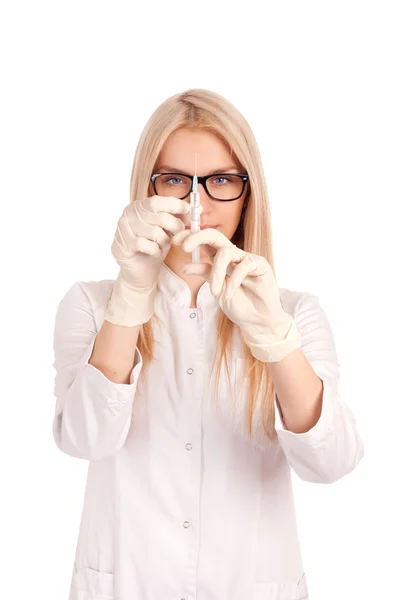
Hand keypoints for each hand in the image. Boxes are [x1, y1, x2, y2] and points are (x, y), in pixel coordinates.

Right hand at [105, 195, 189, 326]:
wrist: (141, 271)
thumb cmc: (155, 247)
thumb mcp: (169, 230)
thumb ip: (180, 218)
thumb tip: (200, 208)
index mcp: (139, 206)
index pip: (158, 201)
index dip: (175, 206)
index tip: (189, 212)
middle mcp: (128, 214)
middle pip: (160, 217)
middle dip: (175, 227)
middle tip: (178, 236)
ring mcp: (122, 228)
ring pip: (154, 232)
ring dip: (164, 242)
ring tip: (162, 246)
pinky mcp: (121, 244)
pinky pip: (145, 245)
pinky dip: (154, 250)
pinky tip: (155, 253)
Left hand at [172, 228, 301, 361]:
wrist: (257, 320)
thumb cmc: (239, 304)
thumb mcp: (216, 289)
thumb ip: (205, 274)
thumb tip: (185, 267)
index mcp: (220, 259)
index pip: (205, 241)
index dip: (190, 237)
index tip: (175, 241)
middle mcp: (233, 255)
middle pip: (215, 235)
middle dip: (197, 237)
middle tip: (184, 248)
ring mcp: (246, 258)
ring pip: (226, 253)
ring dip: (216, 273)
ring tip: (215, 291)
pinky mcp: (260, 264)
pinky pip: (244, 265)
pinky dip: (233, 281)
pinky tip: (229, 294)